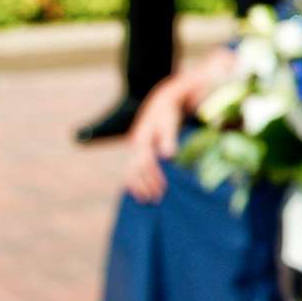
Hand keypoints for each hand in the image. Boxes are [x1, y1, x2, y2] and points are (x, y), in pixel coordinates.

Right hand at [121, 83, 188, 202]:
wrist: (161, 101)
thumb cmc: (168, 112)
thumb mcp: (169, 122)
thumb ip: (168, 138)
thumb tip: (168, 156)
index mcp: (142, 139)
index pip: (145, 164)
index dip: (153, 178)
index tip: (161, 190)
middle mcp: (136, 145)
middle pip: (135, 170)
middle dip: (145, 185)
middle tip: (156, 199)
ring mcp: (136, 147)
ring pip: (132, 170)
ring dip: (140, 185)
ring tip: (149, 198)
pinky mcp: (139, 149)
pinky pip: (133, 167)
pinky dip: (137, 179)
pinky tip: (144, 188)